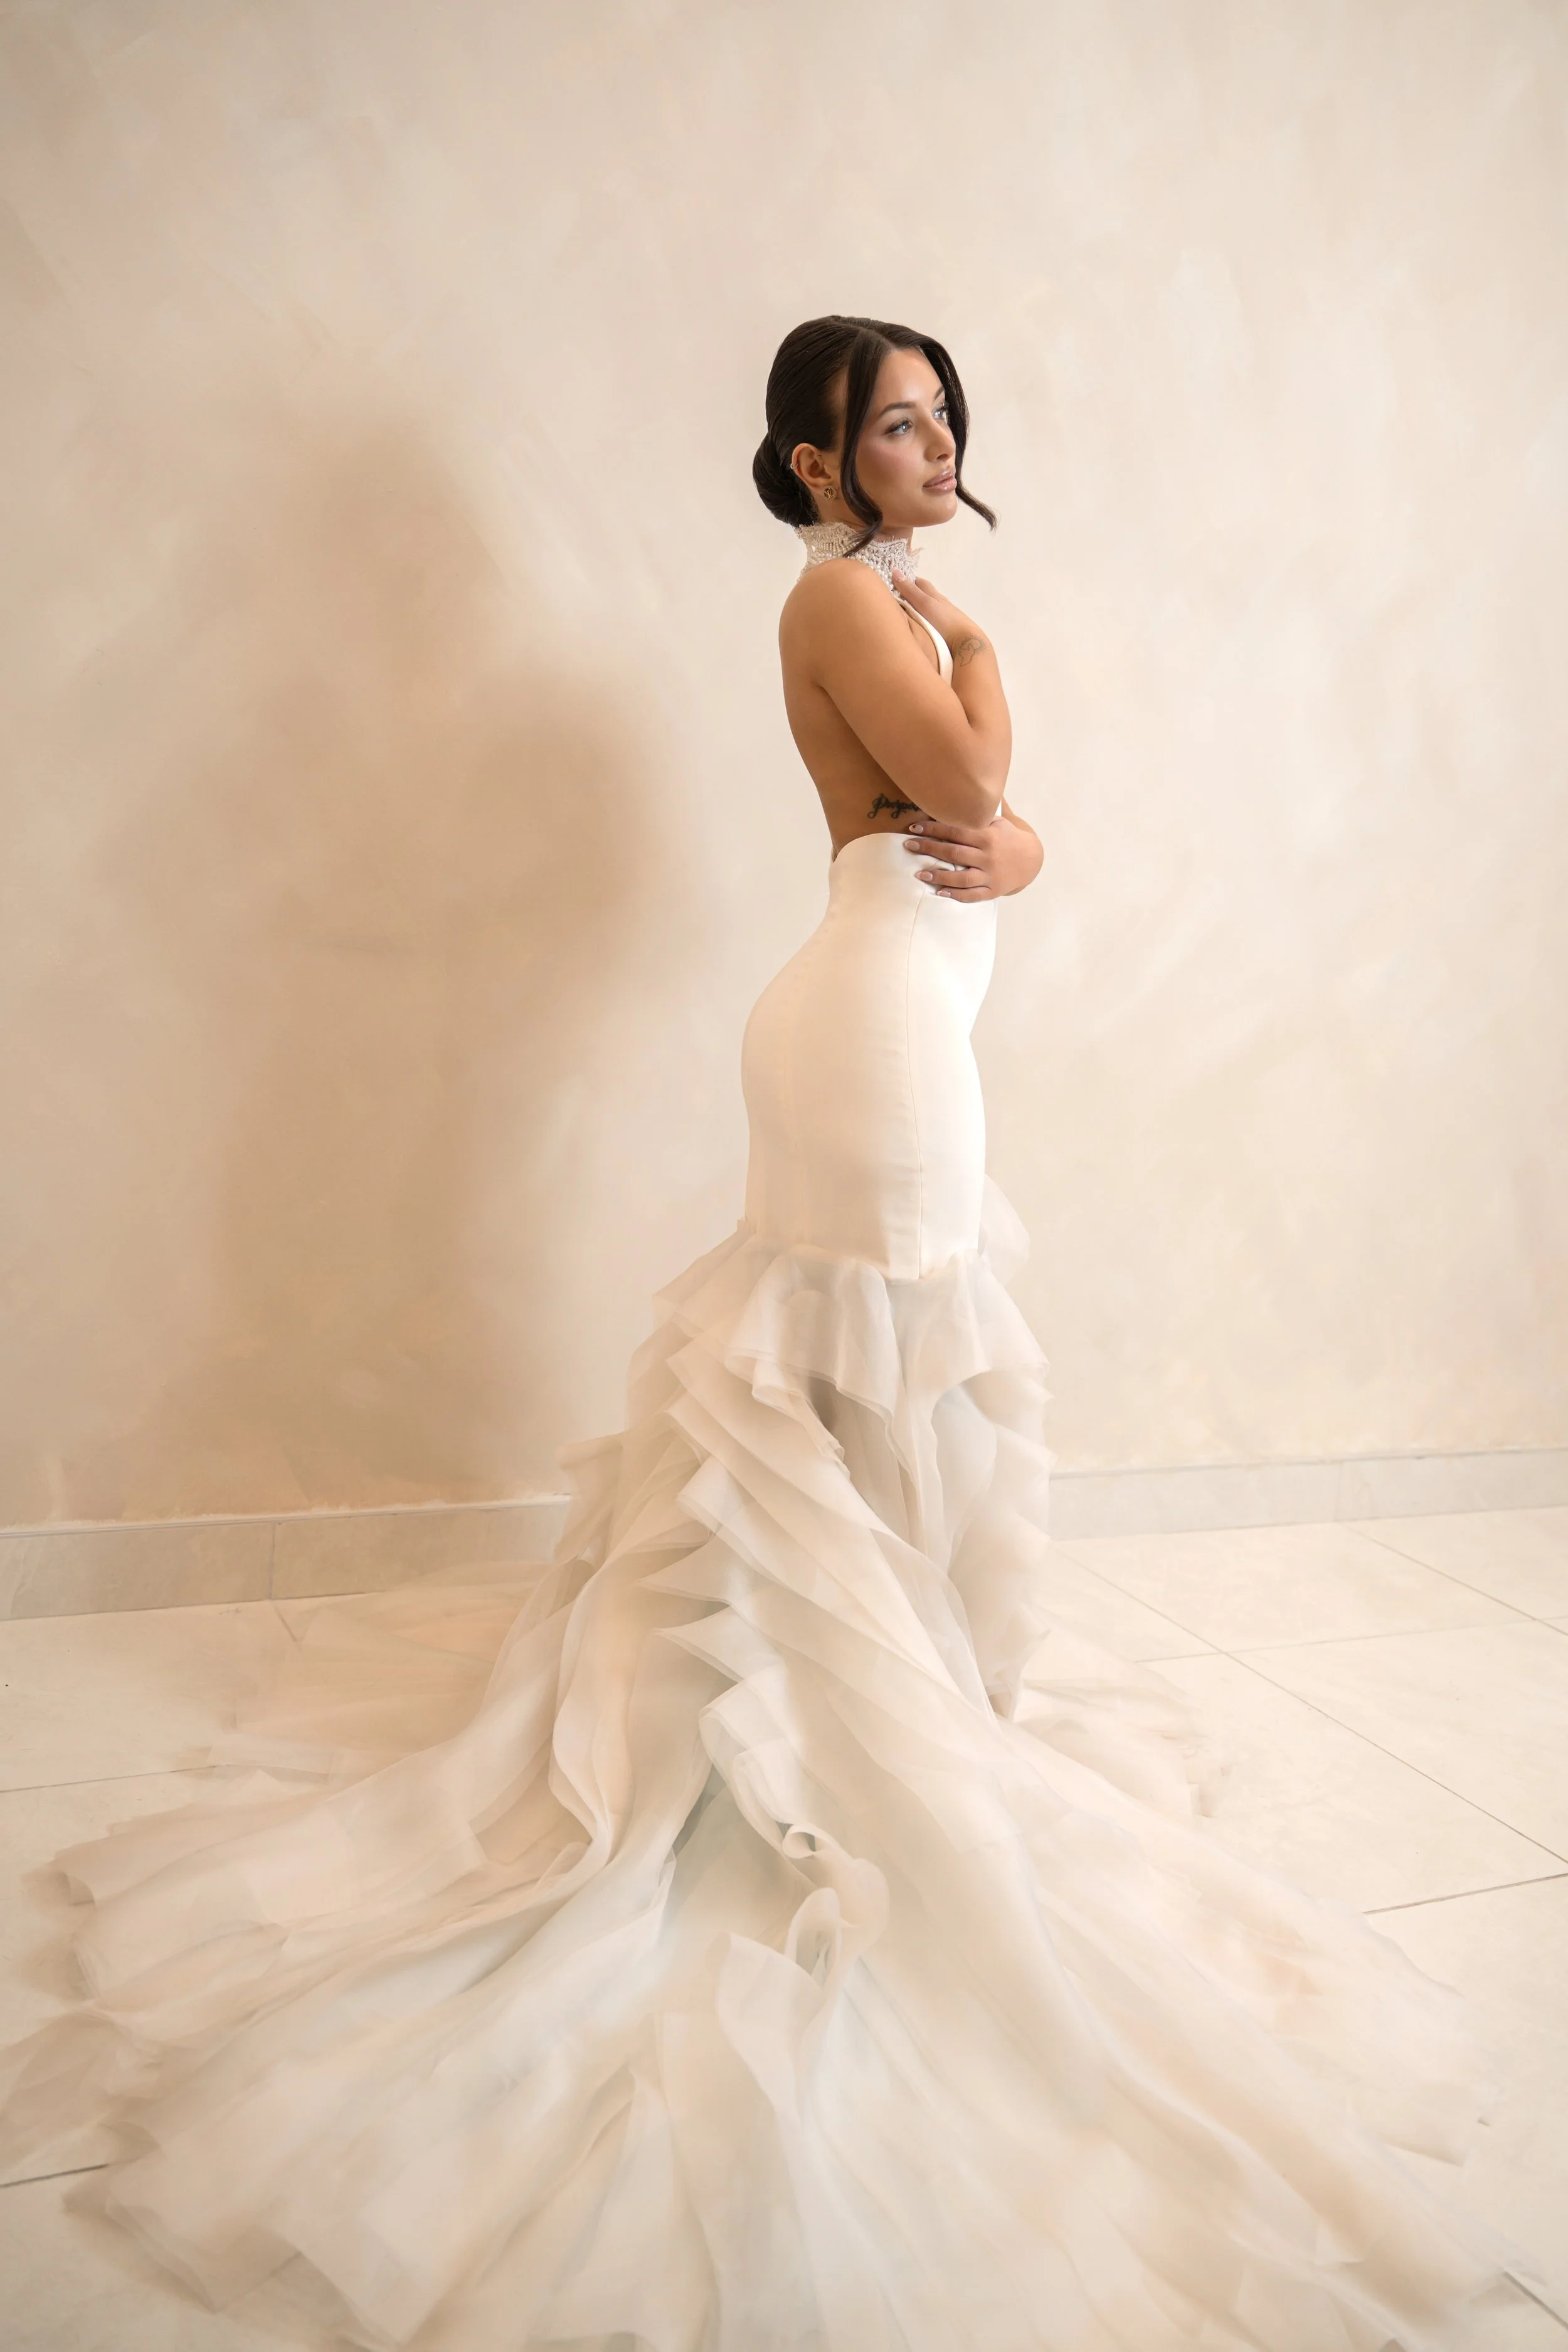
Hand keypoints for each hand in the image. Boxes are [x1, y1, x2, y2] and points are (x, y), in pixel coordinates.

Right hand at [888, 571, 989, 664]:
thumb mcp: (925, 604)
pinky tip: (921, 626)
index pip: (920, 582)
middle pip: (926, 593)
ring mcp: (945, 617)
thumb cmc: (945, 621)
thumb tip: (894, 570)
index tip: (895, 580)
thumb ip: (910, 591)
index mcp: (935, 595)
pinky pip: (933, 620)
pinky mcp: (947, 630)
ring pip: (929, 608)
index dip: (908, 579)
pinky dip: (924, 619)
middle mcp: (941, 603)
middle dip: (913, 592)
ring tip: (906, 612)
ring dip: (919, 607)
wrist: (967, 642)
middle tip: (898, 595)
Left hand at [904, 814, 1041, 900]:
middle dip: (930, 848)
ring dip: (939, 875)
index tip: (914, 827)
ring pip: (962, 877)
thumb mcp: (999, 821)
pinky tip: (940, 892)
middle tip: (909, 845)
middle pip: (954, 853)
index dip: (934, 829)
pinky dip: (955, 894)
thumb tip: (961, 790)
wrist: (1031, 860)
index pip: (956, 831)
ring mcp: (990, 875)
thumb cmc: (1008, 837)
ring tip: (919, 873)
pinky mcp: (992, 891)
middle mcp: (988, 856)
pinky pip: (972, 895)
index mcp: (988, 836)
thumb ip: (980, 811)